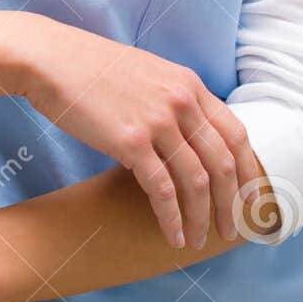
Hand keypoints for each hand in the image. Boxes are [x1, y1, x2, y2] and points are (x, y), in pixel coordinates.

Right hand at [19, 18, 261, 249]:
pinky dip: (172, 218)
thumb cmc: (94, 71)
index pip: (237, 134)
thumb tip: (192, 136)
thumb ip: (175, 101)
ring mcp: (158, 121)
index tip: (250, 199)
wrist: (53, 60)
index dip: (249, 172)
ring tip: (197, 241)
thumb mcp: (149, 75)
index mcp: (190, 85)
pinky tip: (173, 236)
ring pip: (196, 181)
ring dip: (202, 217)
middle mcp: (181, 102)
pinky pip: (162, 190)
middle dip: (231, 204)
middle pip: (223, 163)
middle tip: (230, 231)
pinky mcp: (130, 142)